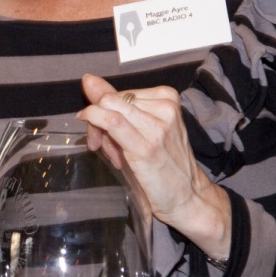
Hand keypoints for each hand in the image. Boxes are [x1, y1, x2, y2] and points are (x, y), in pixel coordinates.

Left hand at [76, 74, 230, 261]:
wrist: (187, 197)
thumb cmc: (161, 163)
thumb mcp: (138, 127)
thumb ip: (114, 104)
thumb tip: (89, 80)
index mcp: (167, 98)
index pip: (120, 93)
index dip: (102, 108)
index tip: (100, 129)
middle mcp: (165, 108)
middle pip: (112, 99)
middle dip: (95, 116)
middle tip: (98, 140)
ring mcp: (158, 126)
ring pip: (108, 108)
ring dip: (96, 128)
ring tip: (107, 149)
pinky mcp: (147, 146)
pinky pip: (111, 122)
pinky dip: (95, 126)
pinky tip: (95, 142)